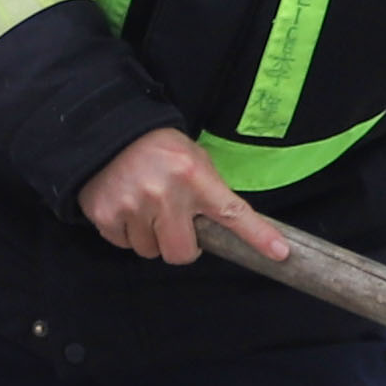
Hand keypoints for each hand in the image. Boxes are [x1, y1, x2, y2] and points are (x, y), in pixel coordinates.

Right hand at [84, 125, 284, 268]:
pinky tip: (125, 205)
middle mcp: (165, 193)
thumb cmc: (157, 148)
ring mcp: (133, 206)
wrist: (107, 132)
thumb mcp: (193, 158)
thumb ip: (209, 192)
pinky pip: (124, 245)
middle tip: (176, 225)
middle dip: (181, 245)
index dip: (257, 236)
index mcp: (194, 176)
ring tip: (145, 206)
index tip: (280, 253)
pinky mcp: (106, 216)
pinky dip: (126, 231)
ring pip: (150, 251)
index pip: (233, 212)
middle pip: (182, 253)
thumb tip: (229, 229)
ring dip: (150, 237)